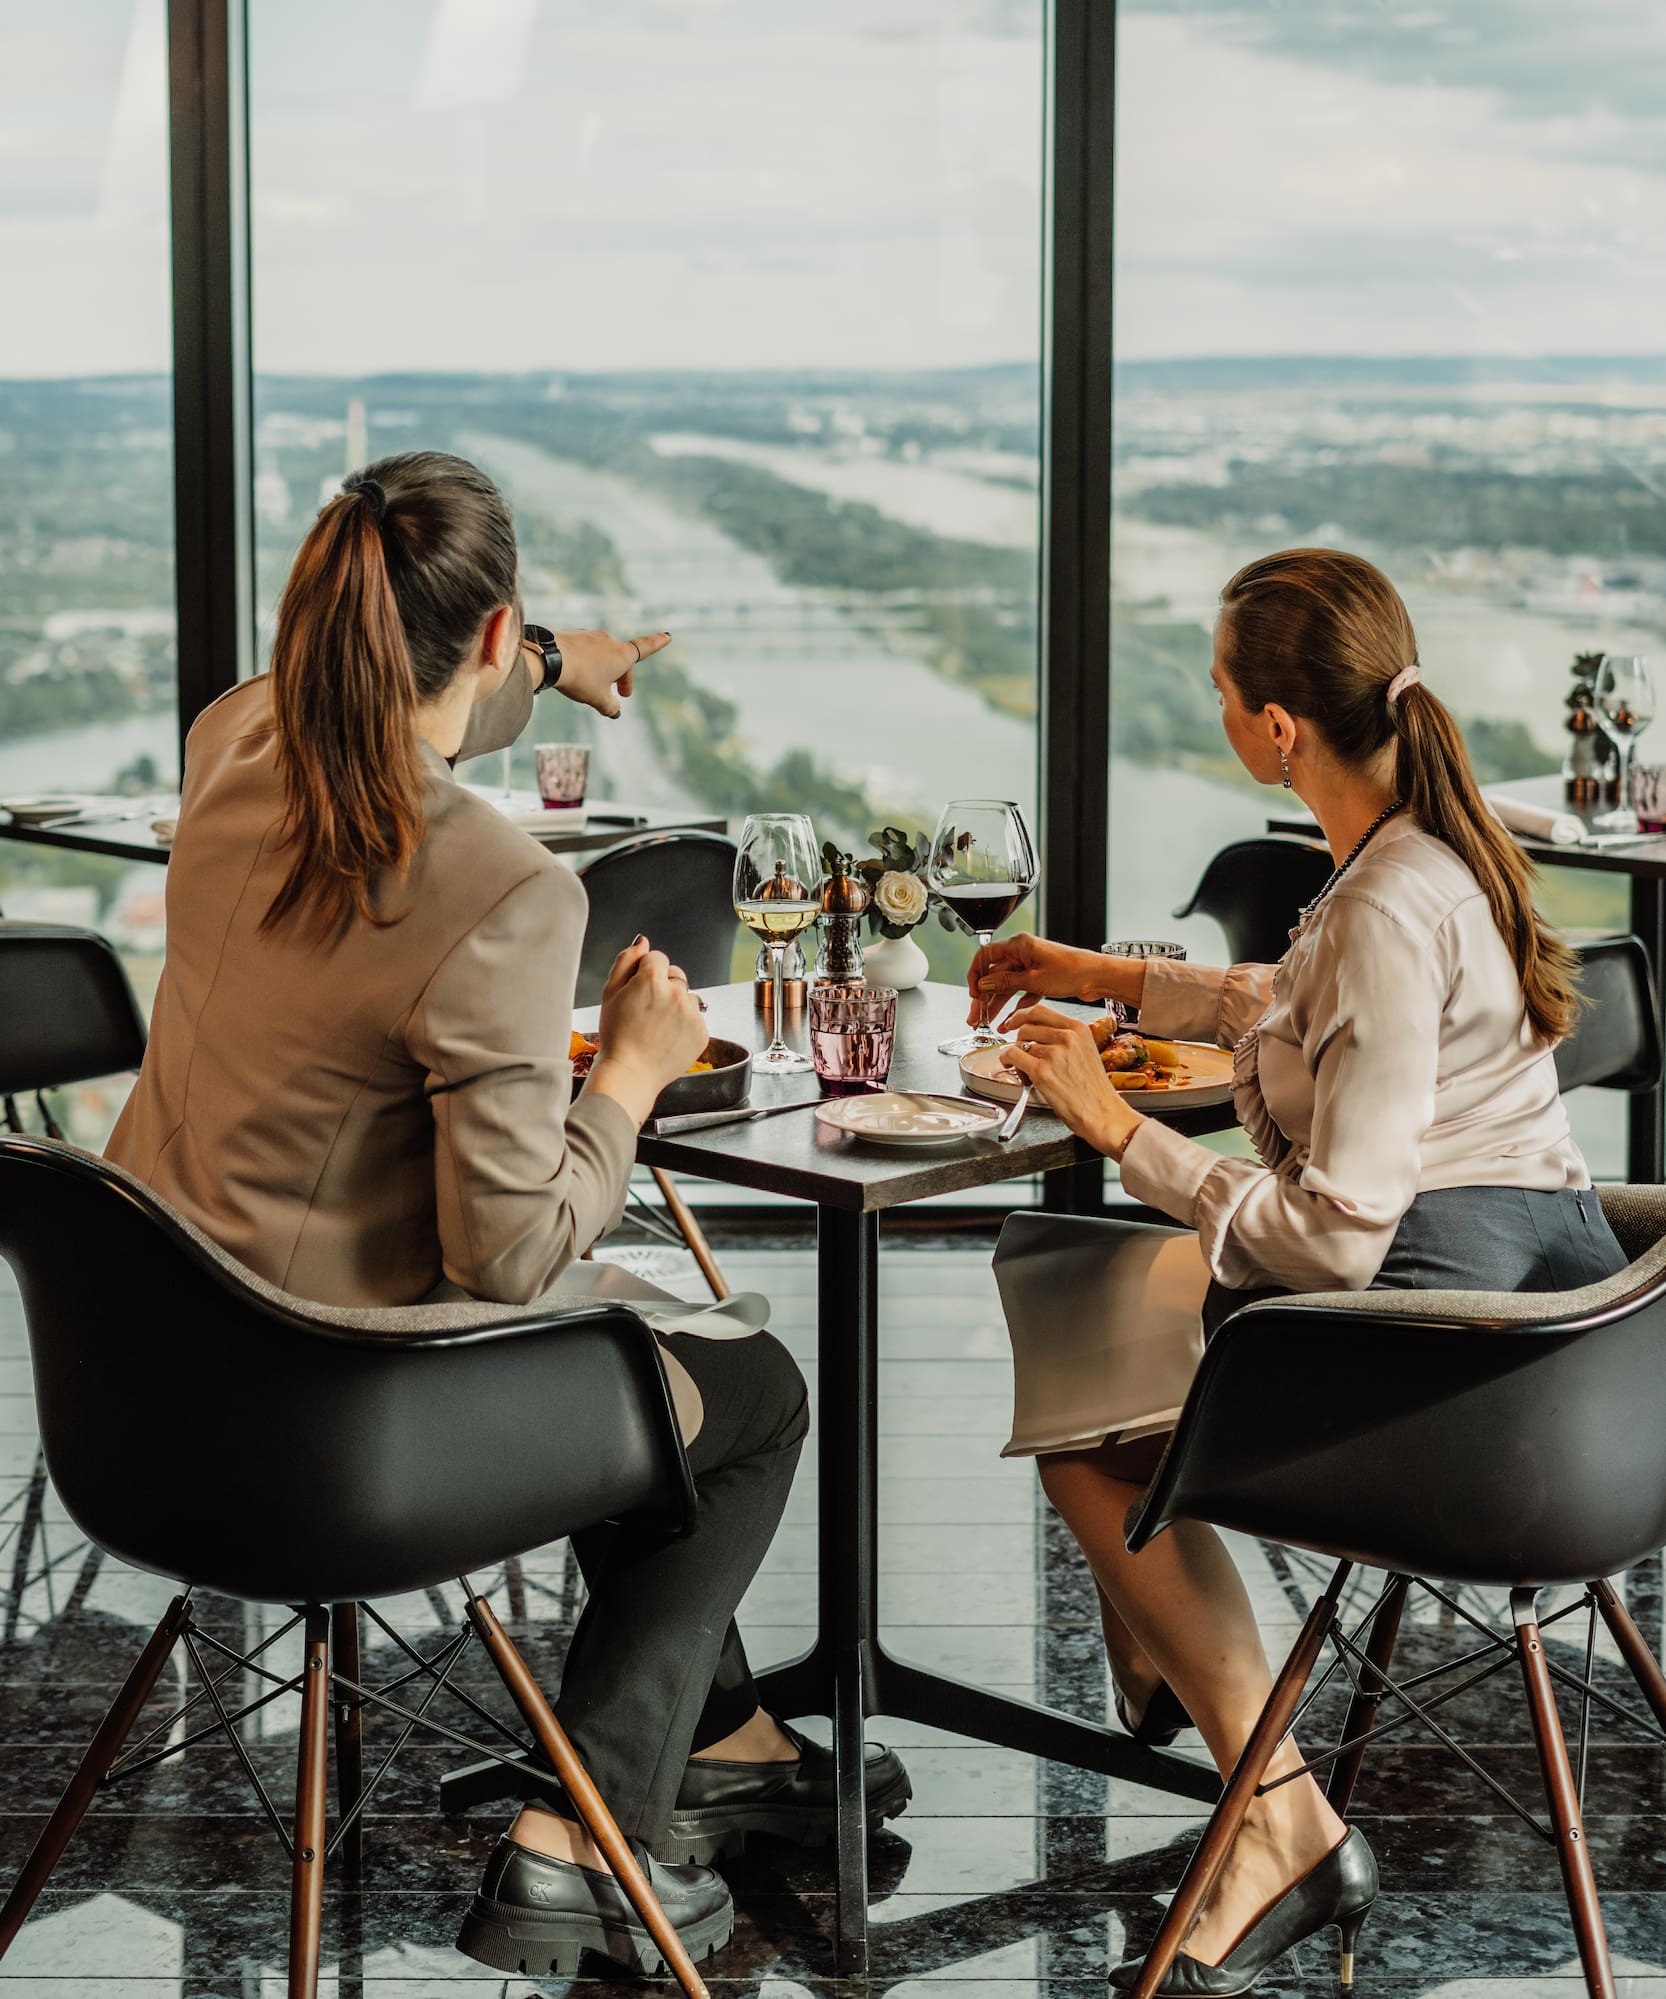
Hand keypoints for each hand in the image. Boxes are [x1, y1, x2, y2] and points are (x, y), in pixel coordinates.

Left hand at [554, 629, 671, 718]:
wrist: (548, 659)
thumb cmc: (579, 679)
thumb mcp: (598, 699)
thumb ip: (610, 706)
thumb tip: (614, 711)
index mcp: (621, 655)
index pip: (645, 648)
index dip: (658, 643)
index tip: (667, 636)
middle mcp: (609, 641)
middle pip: (621, 659)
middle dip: (622, 677)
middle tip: (621, 695)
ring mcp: (590, 636)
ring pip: (601, 655)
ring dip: (601, 669)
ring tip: (591, 686)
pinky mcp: (573, 636)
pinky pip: (585, 651)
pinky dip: (585, 662)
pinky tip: (574, 674)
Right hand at [587, 937, 707, 1125]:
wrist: (630, 1073)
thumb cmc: (616, 1035)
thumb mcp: (609, 993)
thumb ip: (626, 961)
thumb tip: (643, 941)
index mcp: (652, 979)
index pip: (657, 957)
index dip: (645, 972)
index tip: (639, 990)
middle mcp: (677, 993)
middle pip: (676, 975)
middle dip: (664, 986)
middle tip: (646, 1010)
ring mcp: (692, 1013)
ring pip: (687, 996)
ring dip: (676, 1005)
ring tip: (657, 1026)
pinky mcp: (702, 1031)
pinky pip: (696, 1017)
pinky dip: (684, 1024)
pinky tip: (667, 1036)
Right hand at [966, 932, 1104, 1025]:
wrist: (1098, 977)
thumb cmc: (1071, 971)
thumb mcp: (1034, 979)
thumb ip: (1006, 982)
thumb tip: (982, 985)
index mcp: (1019, 945)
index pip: (985, 956)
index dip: (975, 975)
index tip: (973, 994)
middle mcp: (1023, 953)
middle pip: (994, 975)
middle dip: (983, 997)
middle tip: (975, 1017)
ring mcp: (1031, 966)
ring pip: (1006, 986)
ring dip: (996, 1005)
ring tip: (987, 1023)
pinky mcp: (1040, 979)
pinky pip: (1021, 993)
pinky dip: (1015, 1007)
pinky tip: (1008, 1022)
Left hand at [1000, 1003, 1142, 1160]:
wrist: (1101, 1113)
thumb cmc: (1093, 1090)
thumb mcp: (1085, 1051)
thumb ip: (1064, 1038)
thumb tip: (1037, 1034)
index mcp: (1078, 1029)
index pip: (1040, 1011)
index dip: (1020, 1015)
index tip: (1012, 1022)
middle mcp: (1067, 1037)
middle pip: (1026, 1026)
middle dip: (1019, 1039)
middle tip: (1020, 1051)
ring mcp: (1054, 1053)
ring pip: (1019, 1043)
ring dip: (1017, 1056)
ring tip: (1027, 1071)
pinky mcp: (1041, 1071)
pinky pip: (1012, 1056)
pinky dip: (1006, 1060)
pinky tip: (1010, 1066)